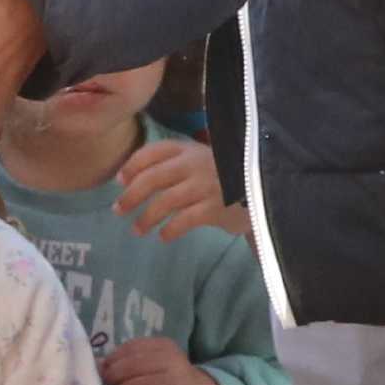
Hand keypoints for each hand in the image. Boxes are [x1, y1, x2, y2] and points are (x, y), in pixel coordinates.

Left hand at [95, 332, 222, 384]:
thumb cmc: (171, 378)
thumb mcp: (156, 362)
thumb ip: (130, 359)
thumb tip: (98, 362)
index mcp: (164, 346)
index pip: (132, 347)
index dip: (113, 358)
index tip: (104, 367)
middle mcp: (171, 361)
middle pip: (131, 367)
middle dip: (114, 376)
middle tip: (109, 384)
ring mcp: (173, 384)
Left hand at [107, 132, 233, 241]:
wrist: (265, 188)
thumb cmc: (225, 175)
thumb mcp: (201, 160)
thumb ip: (175, 165)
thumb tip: (134, 181)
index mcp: (189, 148)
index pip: (153, 151)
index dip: (132, 165)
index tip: (119, 180)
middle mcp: (194, 163)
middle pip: (153, 178)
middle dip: (131, 196)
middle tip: (118, 210)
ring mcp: (205, 185)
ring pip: (165, 202)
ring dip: (147, 218)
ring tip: (137, 230)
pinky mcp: (215, 208)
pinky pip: (184, 220)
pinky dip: (170, 230)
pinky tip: (163, 236)